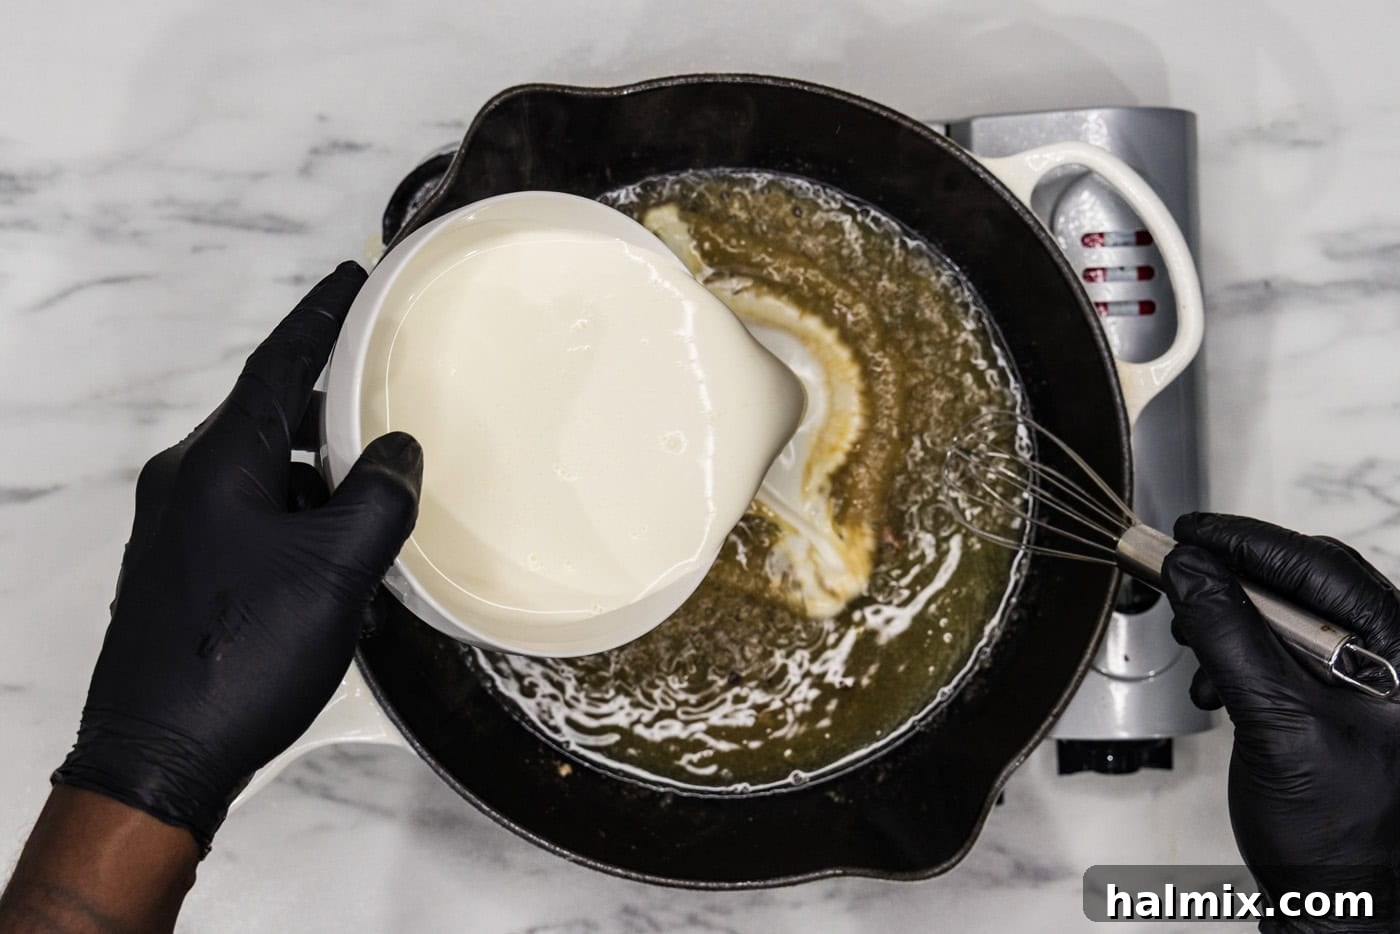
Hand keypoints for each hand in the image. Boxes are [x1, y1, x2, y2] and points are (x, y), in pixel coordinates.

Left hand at [51, 261, 422, 850]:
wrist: (158, 754)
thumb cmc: (244, 651)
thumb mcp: (336, 570)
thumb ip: (378, 499)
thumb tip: (397, 451)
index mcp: (218, 462)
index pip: (276, 365)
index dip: (319, 319)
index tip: (353, 278)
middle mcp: (187, 481)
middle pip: (266, 413)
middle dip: (327, 397)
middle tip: (386, 381)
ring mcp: (177, 528)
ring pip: (260, 467)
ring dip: (317, 464)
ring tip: (378, 474)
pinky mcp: (181, 569)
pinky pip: (250, 511)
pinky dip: (298, 507)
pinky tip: (339, 543)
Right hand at [1163, 513, 1399, 930]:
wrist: (1346, 910)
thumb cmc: (1341, 837)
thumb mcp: (1275, 724)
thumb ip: (1231, 637)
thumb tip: (1192, 571)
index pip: (1319, 565)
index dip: (1246, 542)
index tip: (1190, 531)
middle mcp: (1393, 661)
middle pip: (1305, 585)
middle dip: (1232, 581)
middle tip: (1179, 579)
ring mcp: (1366, 685)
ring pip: (1290, 618)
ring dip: (1230, 622)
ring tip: (1194, 643)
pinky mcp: (1336, 708)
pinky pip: (1283, 655)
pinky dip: (1237, 657)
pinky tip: (1214, 684)